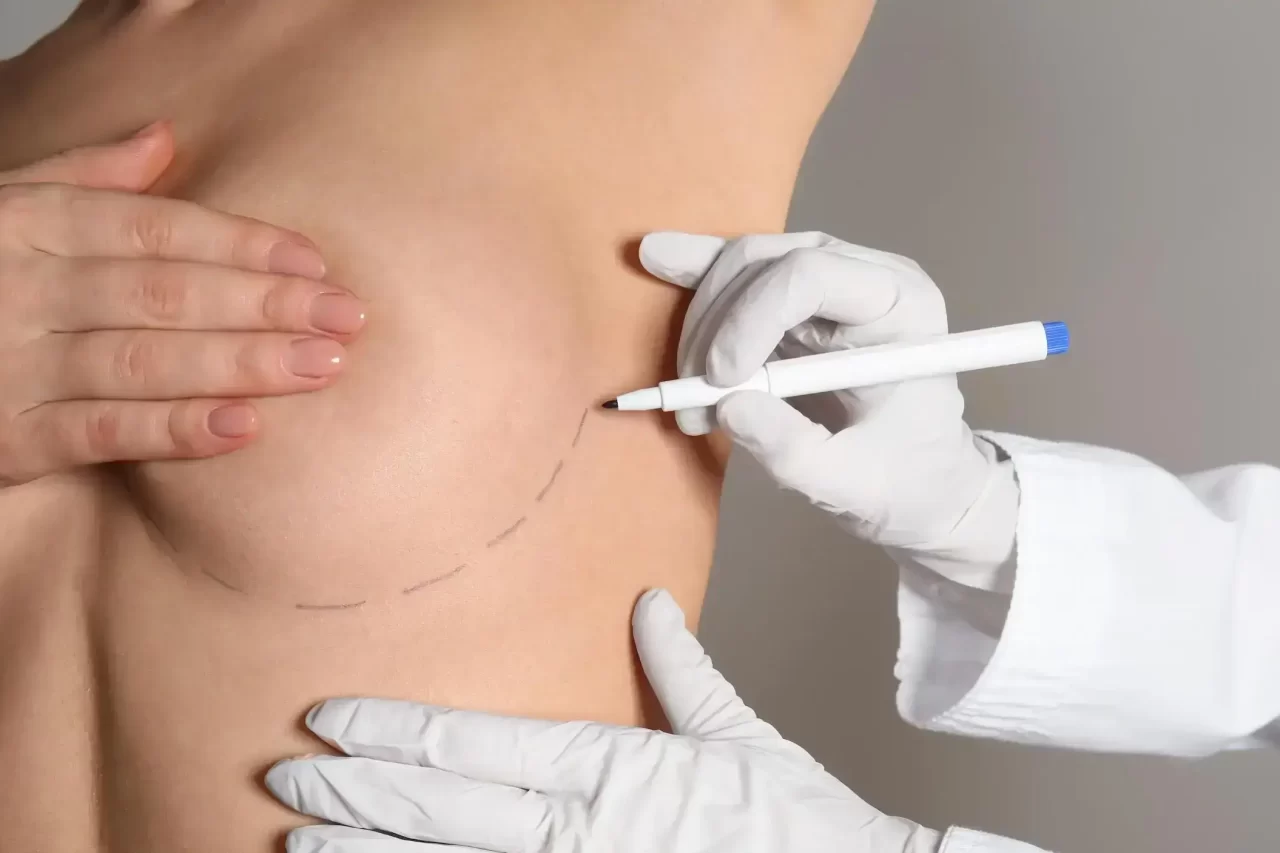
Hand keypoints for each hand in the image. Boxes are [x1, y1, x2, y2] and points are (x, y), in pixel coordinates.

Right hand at [0, 122, 365, 485]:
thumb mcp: (0, 213)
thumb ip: (80, 181)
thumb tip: (162, 139)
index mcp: (26, 225)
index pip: (155, 229)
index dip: (241, 244)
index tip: (313, 261)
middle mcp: (22, 289)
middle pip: (165, 291)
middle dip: (265, 303)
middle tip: (346, 315)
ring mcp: (13, 365)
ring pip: (147, 358)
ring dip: (243, 363)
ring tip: (322, 364)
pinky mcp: (6, 439)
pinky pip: (105, 433)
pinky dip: (177, 429)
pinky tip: (246, 427)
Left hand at [267, 589, 940, 852]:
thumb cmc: (798, 827)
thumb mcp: (740, 738)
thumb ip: (683, 671)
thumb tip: (649, 606)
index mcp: (612, 772)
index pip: (476, 745)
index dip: (396, 732)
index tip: (333, 718)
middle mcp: (581, 832)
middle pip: (442, 809)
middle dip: (356, 793)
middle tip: (283, 778)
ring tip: (299, 843)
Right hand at [638, 231, 1011, 563]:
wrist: (921, 483)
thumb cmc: (904, 482)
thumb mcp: (851, 484)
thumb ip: (791, 449)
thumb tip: (727, 406)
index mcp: (901, 309)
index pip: (812, 274)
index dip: (751, 318)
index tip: (721, 382)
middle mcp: (867, 277)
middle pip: (768, 262)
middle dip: (715, 327)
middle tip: (692, 399)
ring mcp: (832, 280)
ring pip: (743, 266)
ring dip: (700, 326)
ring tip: (688, 396)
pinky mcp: (797, 298)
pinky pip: (740, 275)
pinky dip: (696, 273)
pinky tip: (655, 257)